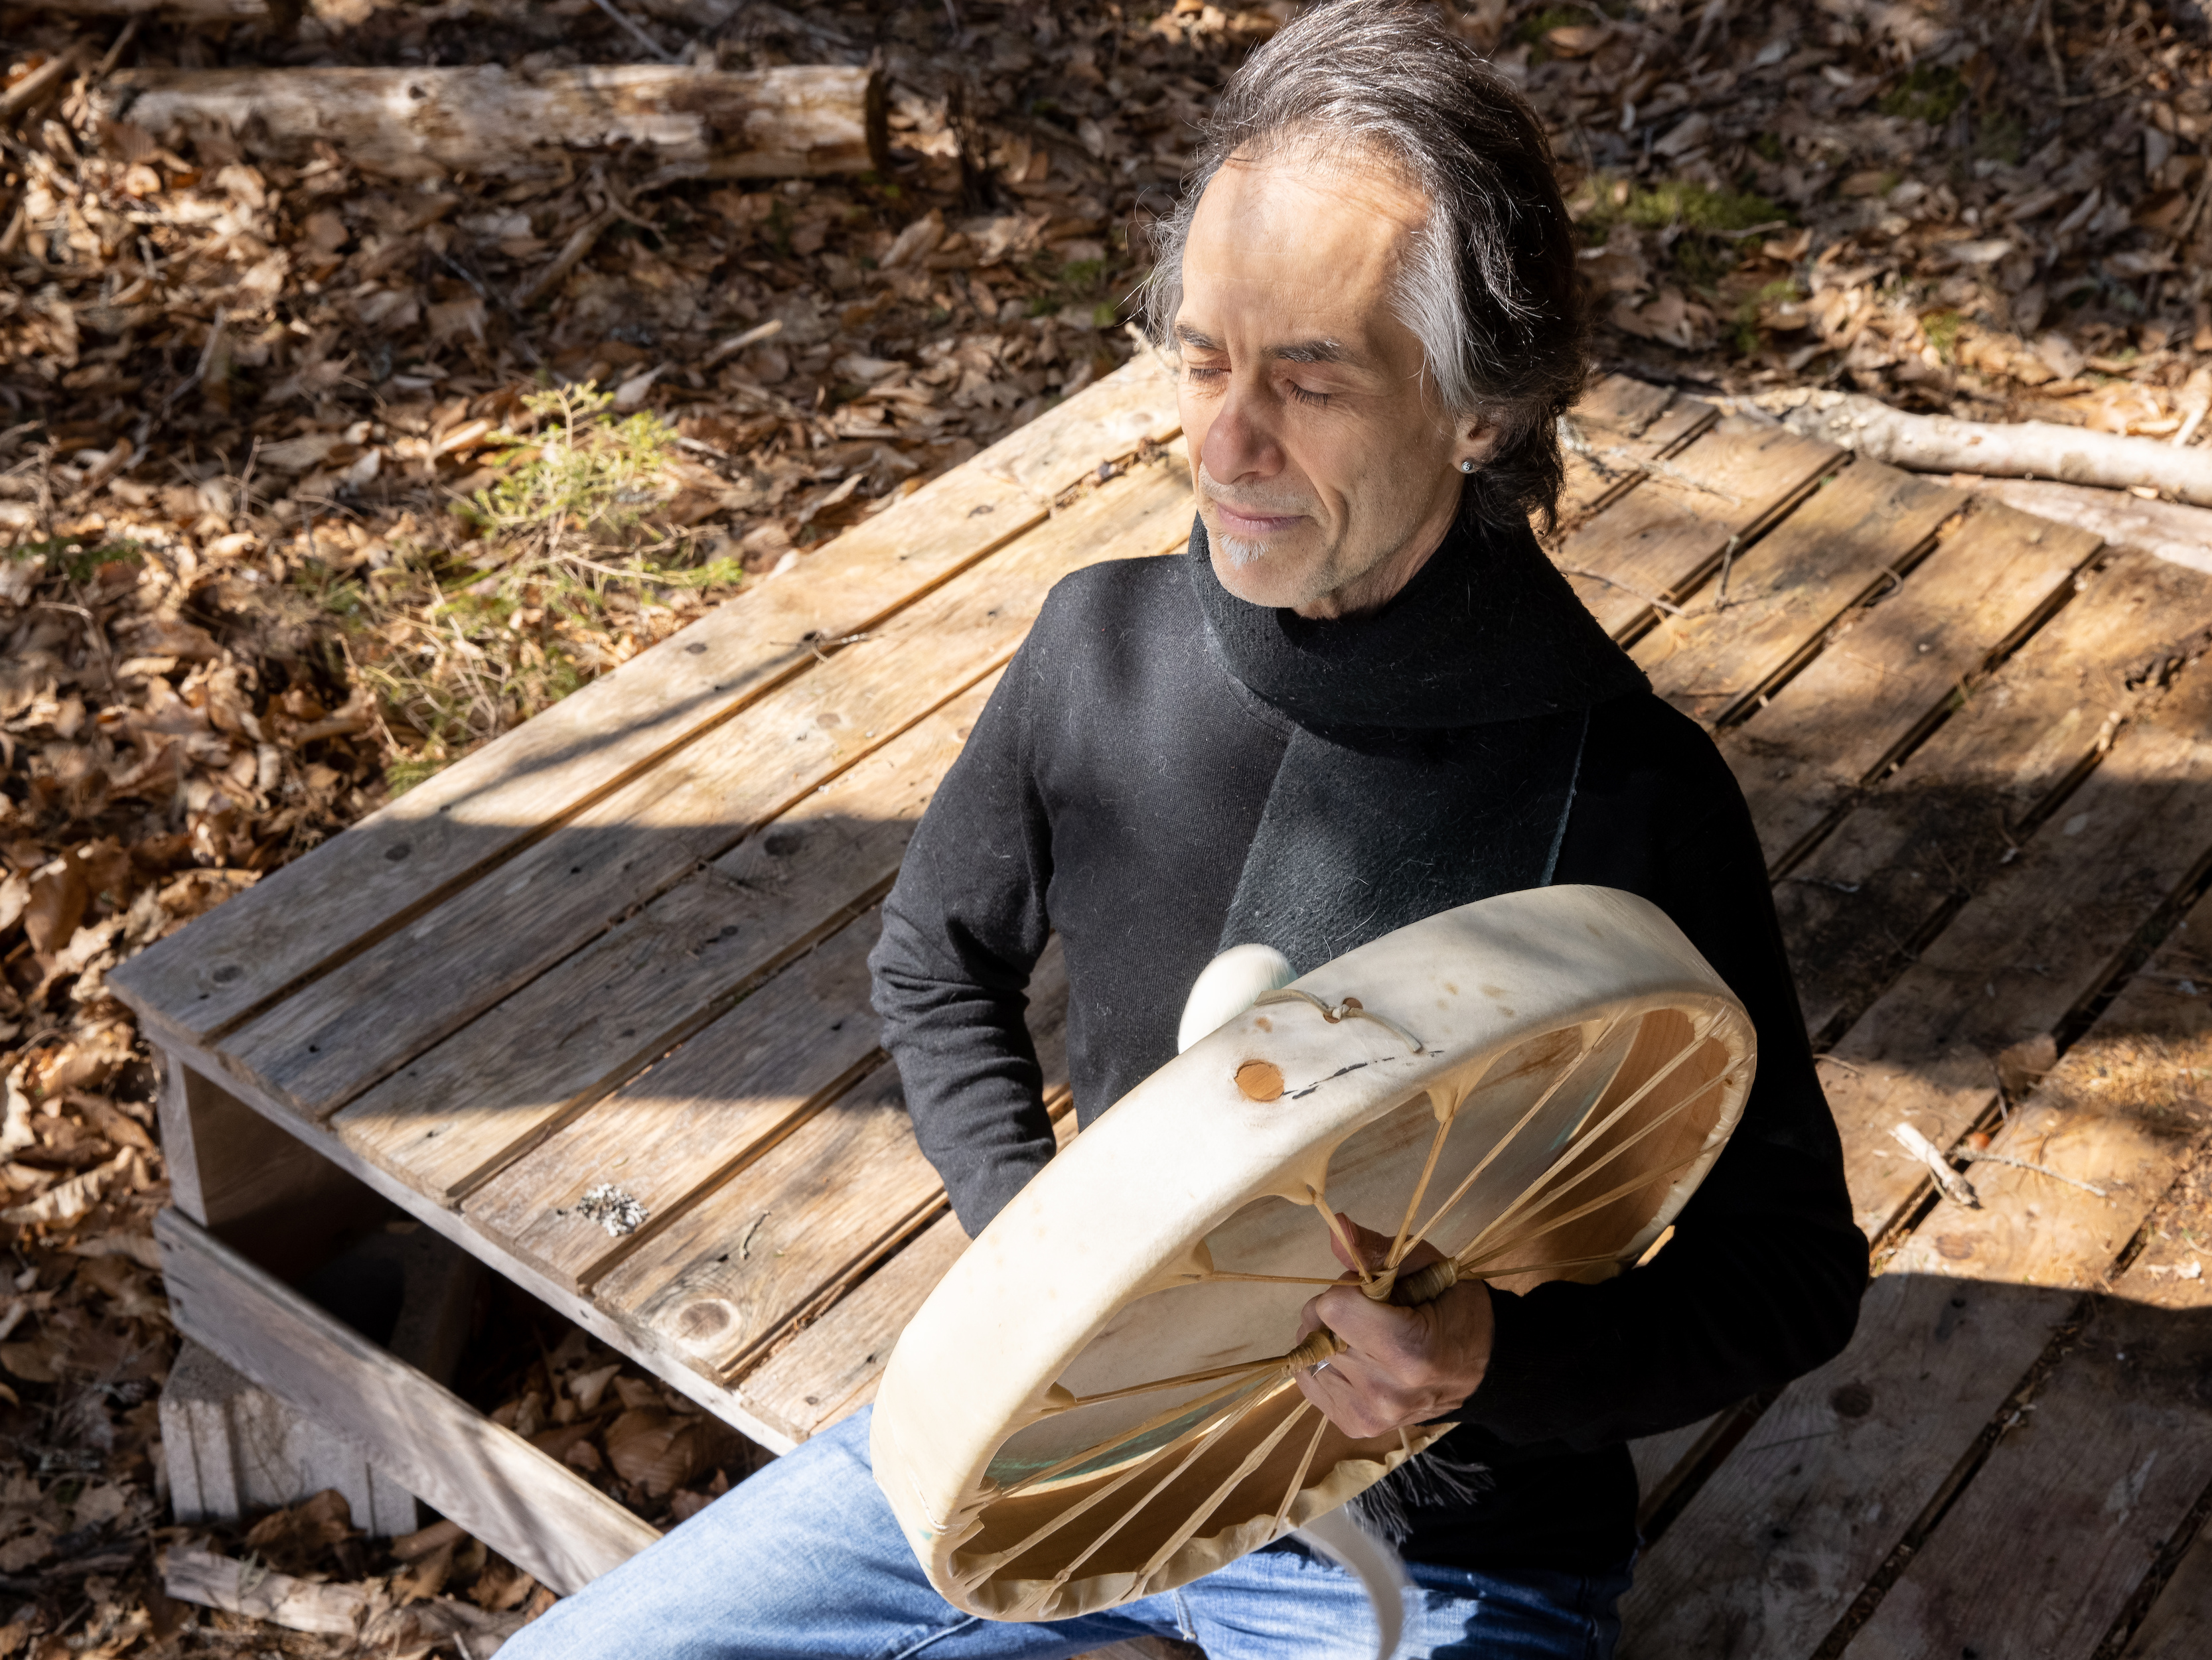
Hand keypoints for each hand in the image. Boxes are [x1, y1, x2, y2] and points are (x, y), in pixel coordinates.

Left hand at [1292, 1215, 1492, 1438]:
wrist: (1481, 1369)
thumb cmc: (1454, 1308)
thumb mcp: (1424, 1267)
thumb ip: (1375, 1250)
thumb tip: (1336, 1225)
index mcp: (1408, 1353)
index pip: (1332, 1308)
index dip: (1347, 1289)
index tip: (1374, 1292)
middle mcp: (1384, 1393)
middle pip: (1317, 1330)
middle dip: (1337, 1311)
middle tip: (1376, 1314)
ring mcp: (1368, 1415)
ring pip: (1309, 1355)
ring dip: (1331, 1338)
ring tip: (1371, 1338)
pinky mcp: (1354, 1425)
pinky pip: (1310, 1379)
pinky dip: (1327, 1362)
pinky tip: (1359, 1359)